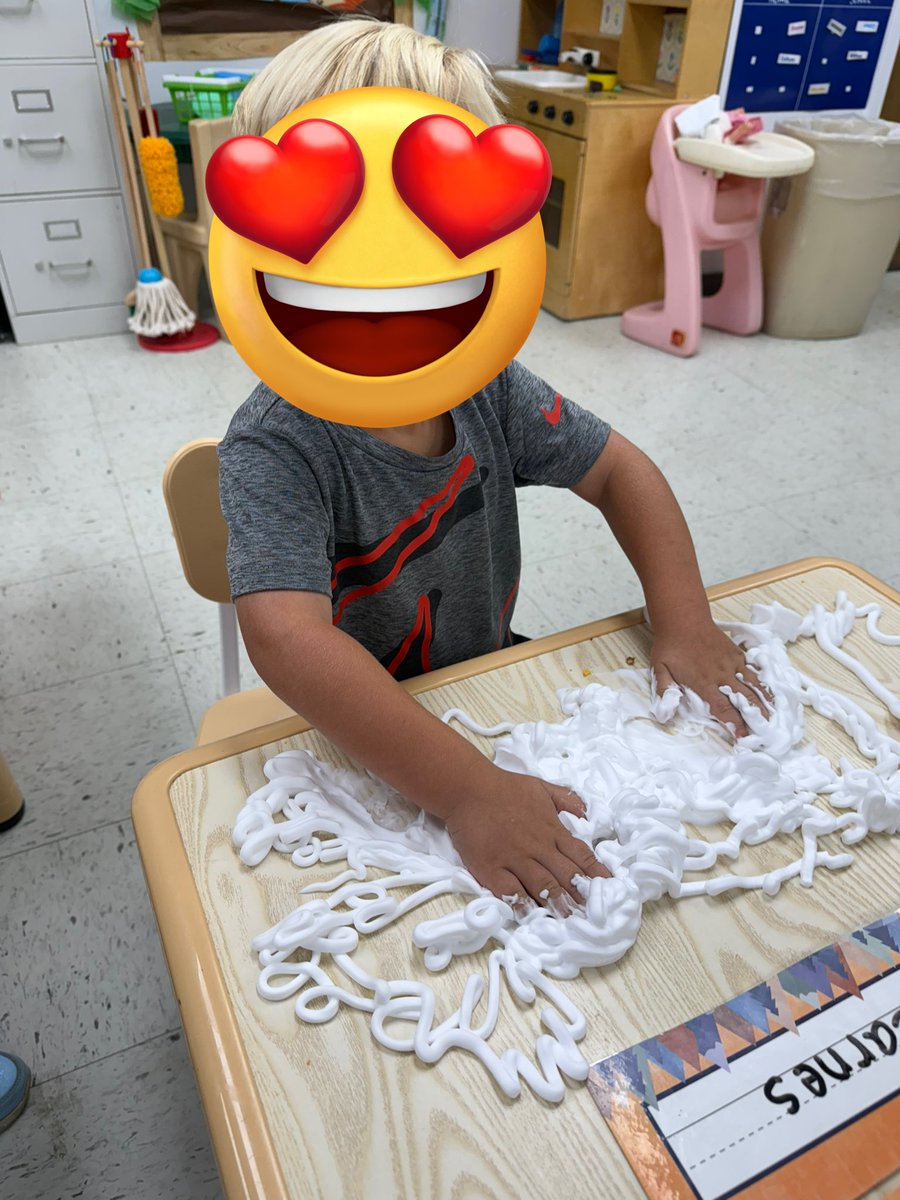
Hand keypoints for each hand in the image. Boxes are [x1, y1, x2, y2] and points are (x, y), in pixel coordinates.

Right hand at [444, 767, 608, 908]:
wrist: (468, 788)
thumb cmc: (505, 788)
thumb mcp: (543, 788)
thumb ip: (567, 800)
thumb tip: (588, 815)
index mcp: (552, 830)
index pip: (581, 856)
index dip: (596, 874)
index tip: (610, 888)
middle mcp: (538, 847)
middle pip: (566, 875)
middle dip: (582, 896)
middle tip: (596, 914)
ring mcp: (515, 858)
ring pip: (543, 885)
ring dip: (558, 903)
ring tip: (571, 921)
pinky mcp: (492, 868)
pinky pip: (511, 891)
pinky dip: (522, 904)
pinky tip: (532, 916)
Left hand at [651, 617, 771, 738]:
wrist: (683, 618)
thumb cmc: (670, 645)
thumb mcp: (660, 669)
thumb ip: (665, 692)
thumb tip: (664, 714)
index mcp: (704, 682)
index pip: (723, 708)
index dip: (735, 724)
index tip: (744, 738)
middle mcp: (722, 675)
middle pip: (743, 699)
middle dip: (755, 717)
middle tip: (765, 732)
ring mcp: (731, 663)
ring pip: (752, 685)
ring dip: (763, 702)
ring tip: (773, 717)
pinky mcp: (736, 654)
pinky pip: (752, 672)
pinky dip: (762, 684)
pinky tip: (768, 694)